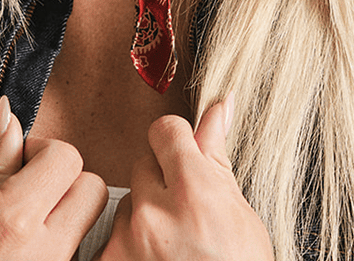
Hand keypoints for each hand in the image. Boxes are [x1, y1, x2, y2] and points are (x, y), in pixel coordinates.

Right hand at [0, 96, 107, 260]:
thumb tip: (10, 118)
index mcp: (13, 219)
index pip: (67, 159)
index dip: (43, 150)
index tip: (18, 159)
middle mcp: (44, 252)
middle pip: (92, 191)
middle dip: (64, 178)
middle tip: (25, 186)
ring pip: (86, 227)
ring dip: (62, 214)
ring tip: (18, 224)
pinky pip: (70, 256)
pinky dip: (53, 246)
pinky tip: (16, 251)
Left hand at [96, 96, 272, 260]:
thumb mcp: (240, 215)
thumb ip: (216, 158)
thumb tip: (218, 107)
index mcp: (194, 189)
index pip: (164, 130)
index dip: (177, 143)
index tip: (184, 157)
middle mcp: (155, 211)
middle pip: (143, 165)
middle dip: (161, 182)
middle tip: (183, 215)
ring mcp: (129, 242)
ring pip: (128, 202)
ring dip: (144, 217)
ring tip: (171, 246)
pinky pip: (112, 238)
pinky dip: (129, 248)